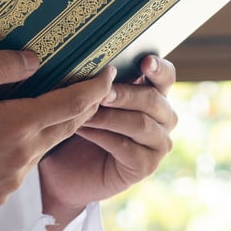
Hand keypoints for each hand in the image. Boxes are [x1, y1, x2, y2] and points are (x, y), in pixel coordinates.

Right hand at [0, 50, 114, 207]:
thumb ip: (1, 66)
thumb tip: (36, 62)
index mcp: (15, 126)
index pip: (72, 104)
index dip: (96, 87)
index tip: (110, 73)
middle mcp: (21, 158)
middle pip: (66, 128)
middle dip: (82, 106)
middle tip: (90, 85)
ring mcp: (10, 181)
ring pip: (43, 148)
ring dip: (49, 128)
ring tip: (42, 106)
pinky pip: (21, 168)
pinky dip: (22, 150)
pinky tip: (4, 137)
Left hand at [39, 55, 177, 230]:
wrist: (64, 172)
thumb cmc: (76, 129)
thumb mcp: (87, 101)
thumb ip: (98, 83)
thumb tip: (91, 59)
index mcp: (154, 95)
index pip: (166, 76)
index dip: (158, 68)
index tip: (144, 62)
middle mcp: (163, 119)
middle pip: (153, 100)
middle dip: (125, 94)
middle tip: (100, 93)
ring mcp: (158, 144)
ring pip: (141, 124)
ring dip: (110, 117)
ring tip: (84, 112)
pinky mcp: (146, 166)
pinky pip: (127, 147)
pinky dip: (103, 137)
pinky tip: (82, 130)